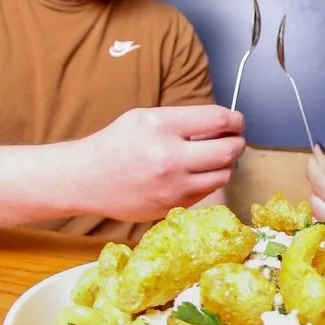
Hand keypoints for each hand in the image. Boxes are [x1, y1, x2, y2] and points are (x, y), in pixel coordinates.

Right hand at [77, 106, 245, 219]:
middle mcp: (169, 158)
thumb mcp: (145, 117)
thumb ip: (183, 120)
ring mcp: (172, 187)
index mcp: (162, 127)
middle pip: (228, 150)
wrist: (87, 179)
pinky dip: (210, 180)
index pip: (217, 120)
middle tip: (234, 139)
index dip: (236, 119)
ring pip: (223, 175)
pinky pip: (207, 192)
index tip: (237, 121)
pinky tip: (199, 172)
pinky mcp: (172, 206)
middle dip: (237, 142)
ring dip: (227, 164)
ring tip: (217, 156)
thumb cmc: (116, 144)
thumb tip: (222, 124)